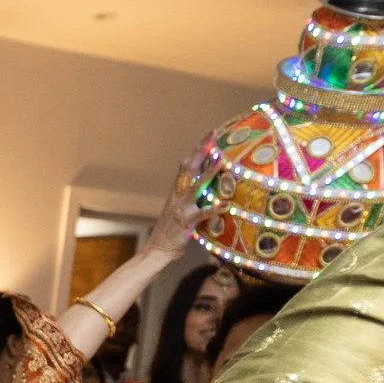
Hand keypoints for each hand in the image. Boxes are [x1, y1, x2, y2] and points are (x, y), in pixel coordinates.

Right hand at [140, 134, 216, 259]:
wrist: (158, 248)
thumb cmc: (173, 230)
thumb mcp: (182, 207)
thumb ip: (194, 196)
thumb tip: (211, 186)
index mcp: (178, 190)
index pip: (188, 164)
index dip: (199, 148)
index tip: (212, 134)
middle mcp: (178, 194)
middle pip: (189, 166)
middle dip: (202, 149)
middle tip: (215, 134)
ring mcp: (181, 207)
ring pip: (196, 186)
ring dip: (208, 173)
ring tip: (222, 161)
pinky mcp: (186, 222)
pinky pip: (201, 215)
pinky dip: (213, 209)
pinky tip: (225, 206)